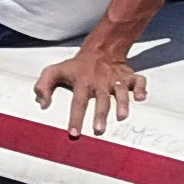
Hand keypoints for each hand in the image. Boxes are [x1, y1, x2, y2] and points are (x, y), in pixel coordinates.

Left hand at [31, 41, 145, 134]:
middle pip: (101, 100)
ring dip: (122, 104)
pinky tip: (141, 97)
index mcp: (82, 82)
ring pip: (120, 92)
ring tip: (122, 116)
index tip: (74, 133)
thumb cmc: (76, 66)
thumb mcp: (54, 71)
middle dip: (100, 115)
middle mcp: (100, 82)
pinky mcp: (129, 76)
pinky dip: (141, 88)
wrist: (101, 50)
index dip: (76, 118)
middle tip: (99, 130)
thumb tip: (43, 104)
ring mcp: (116, 79)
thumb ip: (42, 86)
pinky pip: (139, 81)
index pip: (78, 102)